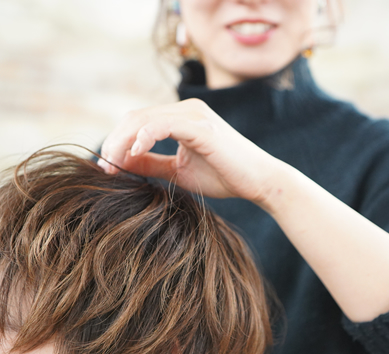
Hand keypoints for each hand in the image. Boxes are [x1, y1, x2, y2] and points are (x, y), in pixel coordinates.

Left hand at [98, 99, 280, 204]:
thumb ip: (151, 164)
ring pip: (145, 118)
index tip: (106, 166)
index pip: (139, 122)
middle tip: (104, 166)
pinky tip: (132, 154)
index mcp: (181, 119)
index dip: (117, 142)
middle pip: (136, 117)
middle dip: (114, 141)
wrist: (258, 181)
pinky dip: (144, 137)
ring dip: (123, 141)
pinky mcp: (200, 126)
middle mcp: (186, 110)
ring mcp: (194, 115)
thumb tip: (122, 163)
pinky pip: (163, 124)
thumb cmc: (223, 176)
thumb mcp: (177, 171)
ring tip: (112, 163)